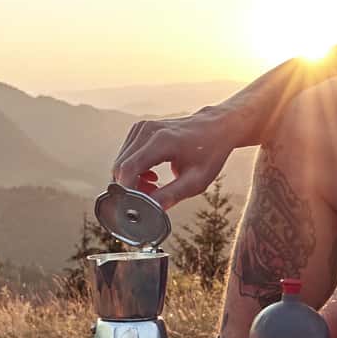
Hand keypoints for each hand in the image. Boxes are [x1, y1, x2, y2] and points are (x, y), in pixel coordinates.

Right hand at [112, 111, 235, 209]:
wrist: (215, 128)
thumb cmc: (209, 153)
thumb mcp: (196, 180)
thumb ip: (171, 195)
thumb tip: (150, 210)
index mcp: (162, 140)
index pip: (129, 169)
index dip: (126, 191)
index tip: (133, 207)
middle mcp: (148, 130)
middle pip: (121, 167)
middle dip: (130, 188)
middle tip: (150, 198)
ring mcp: (142, 128)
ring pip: (121, 163)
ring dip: (132, 181)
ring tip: (154, 187)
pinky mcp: (139, 130)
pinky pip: (125, 156)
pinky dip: (133, 171)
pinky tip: (150, 177)